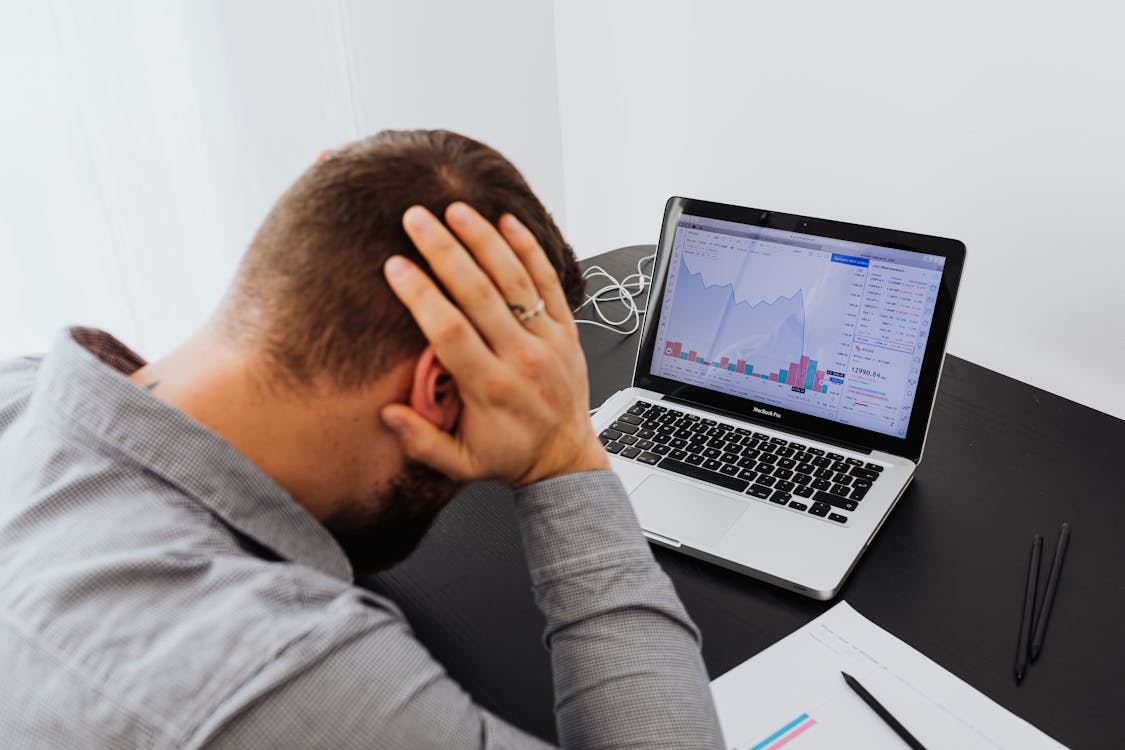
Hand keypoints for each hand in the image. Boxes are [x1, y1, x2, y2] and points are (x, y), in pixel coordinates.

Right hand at [380, 202, 608, 486]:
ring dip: (484, 240)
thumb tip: (387, 414)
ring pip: (514, 280)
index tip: (395, 266)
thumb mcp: (461, 465)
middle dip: (444, 252)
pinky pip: (549, 282)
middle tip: (416, 218)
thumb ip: (422, 442)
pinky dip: (530, 249)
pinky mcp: (568, 330)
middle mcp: (521, 359)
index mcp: (490, 389)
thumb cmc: (510, 456)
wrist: (565, 458)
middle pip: (479, 294)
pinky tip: (507, 221)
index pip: (450, 332)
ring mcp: (548, 341)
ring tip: (456, 209)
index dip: (421, 296)